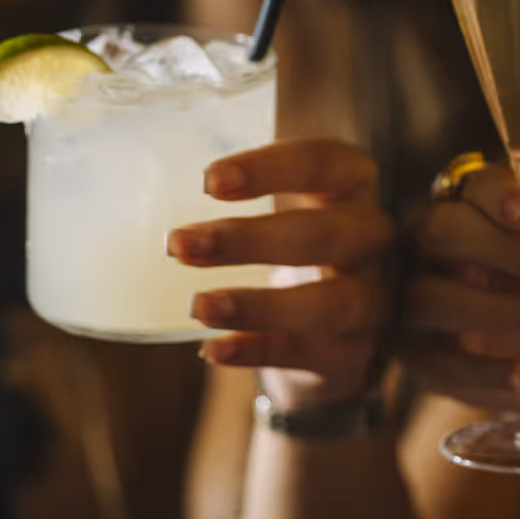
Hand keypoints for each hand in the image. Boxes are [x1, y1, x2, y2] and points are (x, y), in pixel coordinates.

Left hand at [165, 138, 392, 410]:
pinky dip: (258, 350)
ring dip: (258, 304)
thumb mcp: (289, 202)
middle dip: (250, 240)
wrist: (339, 331)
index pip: (326, 163)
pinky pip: (309, 355)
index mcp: (354, 188)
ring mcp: (370, 302)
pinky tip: (213, 349)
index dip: (271, 168)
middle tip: (177, 244)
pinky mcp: (353, 355)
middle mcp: (373, 242)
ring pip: (329, 303)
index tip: (208, 181)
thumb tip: (146, 181)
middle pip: (327, 234)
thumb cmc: (297, 246)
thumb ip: (241, 186)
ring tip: (196, 305)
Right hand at [396, 161, 519, 411]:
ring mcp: (419, 305)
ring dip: (493, 310)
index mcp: (477, 211)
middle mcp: (435, 250)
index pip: (471, 186)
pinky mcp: (419, 361)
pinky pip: (436, 363)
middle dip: (493, 247)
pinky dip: (482, 370)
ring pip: (424, 298)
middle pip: (435, 231)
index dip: (495, 196)